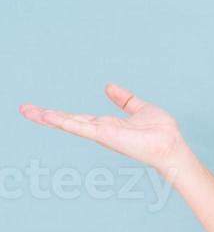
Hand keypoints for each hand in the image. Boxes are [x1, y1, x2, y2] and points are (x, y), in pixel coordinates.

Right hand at [19, 83, 187, 175]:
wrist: (171, 145)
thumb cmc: (161, 131)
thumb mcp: (139, 108)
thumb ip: (124, 99)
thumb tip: (108, 87)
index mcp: (106, 125)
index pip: (78, 118)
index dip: (60, 114)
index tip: (40, 110)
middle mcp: (101, 131)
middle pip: (68, 122)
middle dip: (46, 116)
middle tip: (24, 109)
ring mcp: (102, 134)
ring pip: (70, 124)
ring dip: (49, 118)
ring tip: (29, 111)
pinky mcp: (106, 136)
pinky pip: (82, 127)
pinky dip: (66, 122)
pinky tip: (50, 117)